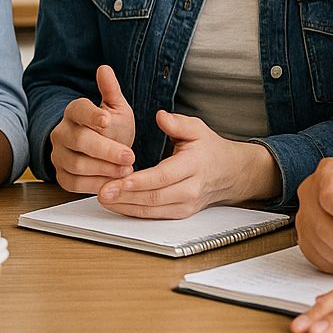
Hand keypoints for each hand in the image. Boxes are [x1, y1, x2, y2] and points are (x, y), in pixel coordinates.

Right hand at [48, 64, 136, 192]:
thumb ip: (111, 90)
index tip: (107, 119)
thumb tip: (104, 69)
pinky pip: (73, 183)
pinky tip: (112, 183)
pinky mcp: (61, 175)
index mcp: (74, 111)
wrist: (105, 152)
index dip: (91, 115)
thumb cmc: (111, 129)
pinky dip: (94, 185)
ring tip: (125, 171)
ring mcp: (59, 154)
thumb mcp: (117, 108)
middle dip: (107, 150)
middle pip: (79, 140)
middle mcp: (62, 132)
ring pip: (76, 164)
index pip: (78, 110)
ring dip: (104, 169)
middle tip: (129, 156)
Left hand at [97, 110, 274, 217]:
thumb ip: (179, 123)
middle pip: (155, 197)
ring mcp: (186, 205)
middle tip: (102, 192)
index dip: (141, 180)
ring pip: (152, 210)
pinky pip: (154, 215)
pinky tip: (116, 205)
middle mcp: (190, 189)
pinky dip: (133, 211)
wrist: (229, 173)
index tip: (120, 180)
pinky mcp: (180, 213)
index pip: (164, 176)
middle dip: (126, 196)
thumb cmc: (209, 149)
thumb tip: (162, 117)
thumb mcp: (198, 128)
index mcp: (194, 165)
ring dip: (126, 206)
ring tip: (104, 198)